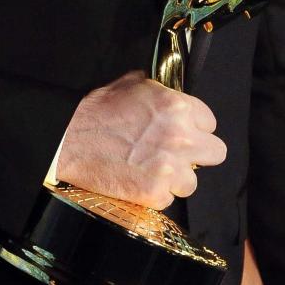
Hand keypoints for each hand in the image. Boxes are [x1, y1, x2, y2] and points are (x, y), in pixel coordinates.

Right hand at [56, 71, 224, 207]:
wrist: (69, 140)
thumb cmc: (97, 111)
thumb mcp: (131, 85)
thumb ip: (159, 91)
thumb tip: (168, 93)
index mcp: (177, 106)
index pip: (210, 122)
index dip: (196, 128)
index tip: (184, 132)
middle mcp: (180, 136)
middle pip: (215, 152)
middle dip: (196, 154)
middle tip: (177, 154)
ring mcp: (169, 167)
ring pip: (192, 182)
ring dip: (176, 179)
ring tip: (153, 171)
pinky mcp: (154, 193)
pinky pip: (168, 200)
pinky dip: (154, 195)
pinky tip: (137, 182)